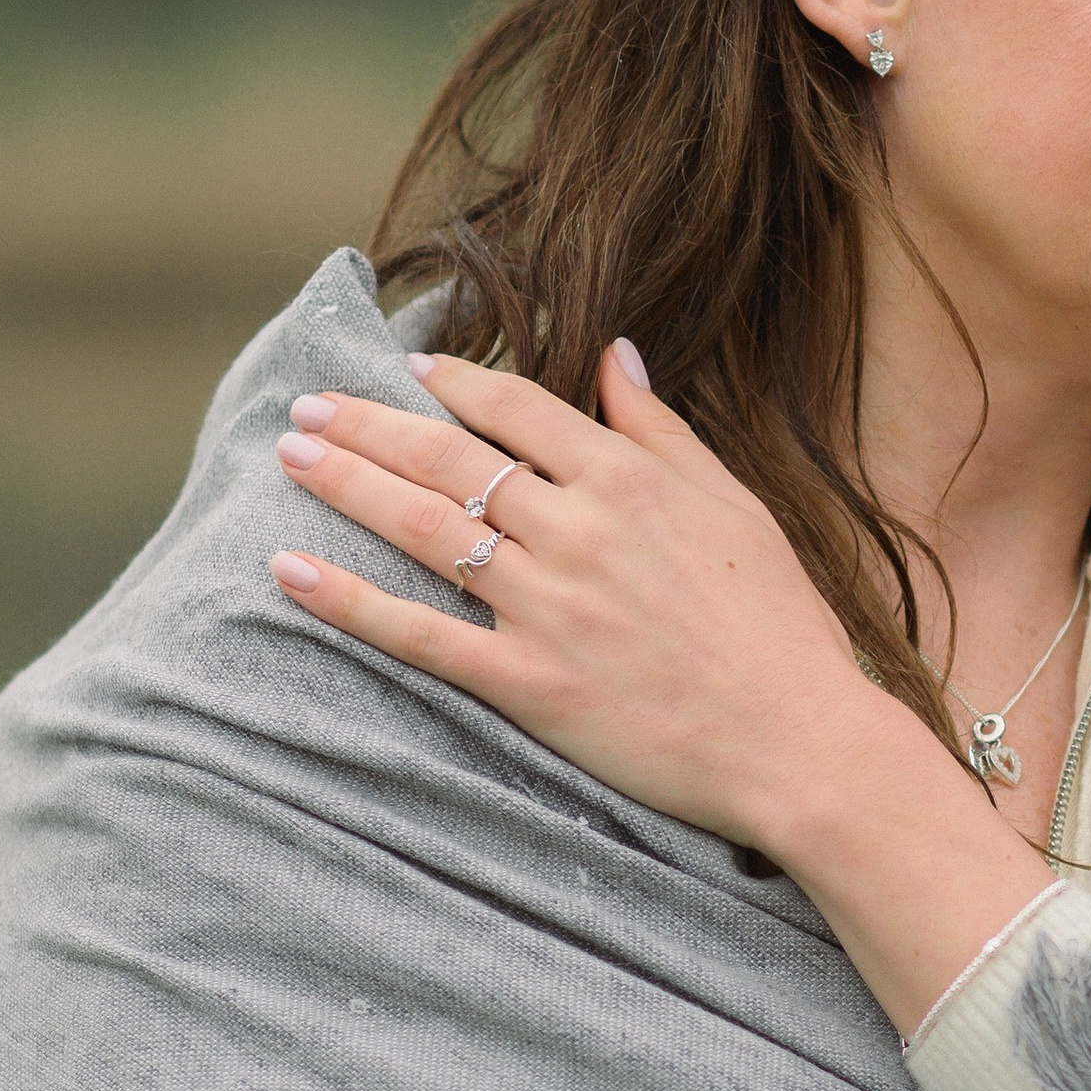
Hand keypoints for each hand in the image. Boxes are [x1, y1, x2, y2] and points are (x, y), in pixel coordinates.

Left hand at [270, 339, 1049, 1028]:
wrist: (800, 739)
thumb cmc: (780, 624)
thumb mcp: (734, 504)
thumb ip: (662, 429)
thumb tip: (617, 352)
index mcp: (631, 479)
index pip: (521, 410)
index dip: (457, 384)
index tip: (410, 369)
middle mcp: (579, 529)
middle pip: (451, 458)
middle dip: (369, 424)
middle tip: (308, 403)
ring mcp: (548, 604)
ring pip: (425, 527)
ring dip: (347, 484)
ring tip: (290, 454)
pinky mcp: (529, 681)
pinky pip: (421, 633)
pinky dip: (350, 601)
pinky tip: (291, 571)